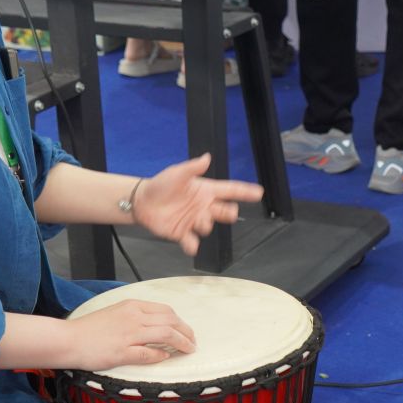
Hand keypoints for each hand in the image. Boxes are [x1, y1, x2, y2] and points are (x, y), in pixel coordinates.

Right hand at [63, 300, 195, 368]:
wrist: (68, 339)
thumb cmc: (89, 329)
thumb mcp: (115, 313)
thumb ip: (135, 317)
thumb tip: (155, 326)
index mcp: (132, 306)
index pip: (166, 311)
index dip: (180, 322)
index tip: (185, 330)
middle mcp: (134, 317)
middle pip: (171, 321)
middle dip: (186, 332)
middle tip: (193, 342)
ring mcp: (129, 334)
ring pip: (166, 335)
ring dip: (181, 343)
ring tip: (188, 350)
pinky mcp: (122, 351)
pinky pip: (149, 352)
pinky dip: (161, 355)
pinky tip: (166, 357)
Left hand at [132, 154, 264, 256]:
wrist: (142, 202)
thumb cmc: (161, 185)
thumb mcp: (177, 173)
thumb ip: (192, 167)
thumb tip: (207, 157)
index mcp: (206, 191)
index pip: (230, 191)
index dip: (245, 192)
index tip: (259, 192)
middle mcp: (203, 207)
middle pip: (225, 211)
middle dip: (229, 213)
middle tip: (228, 212)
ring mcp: (194, 221)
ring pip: (209, 227)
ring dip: (205, 224)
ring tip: (196, 220)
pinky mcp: (182, 234)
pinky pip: (192, 243)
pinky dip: (192, 246)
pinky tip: (191, 245)